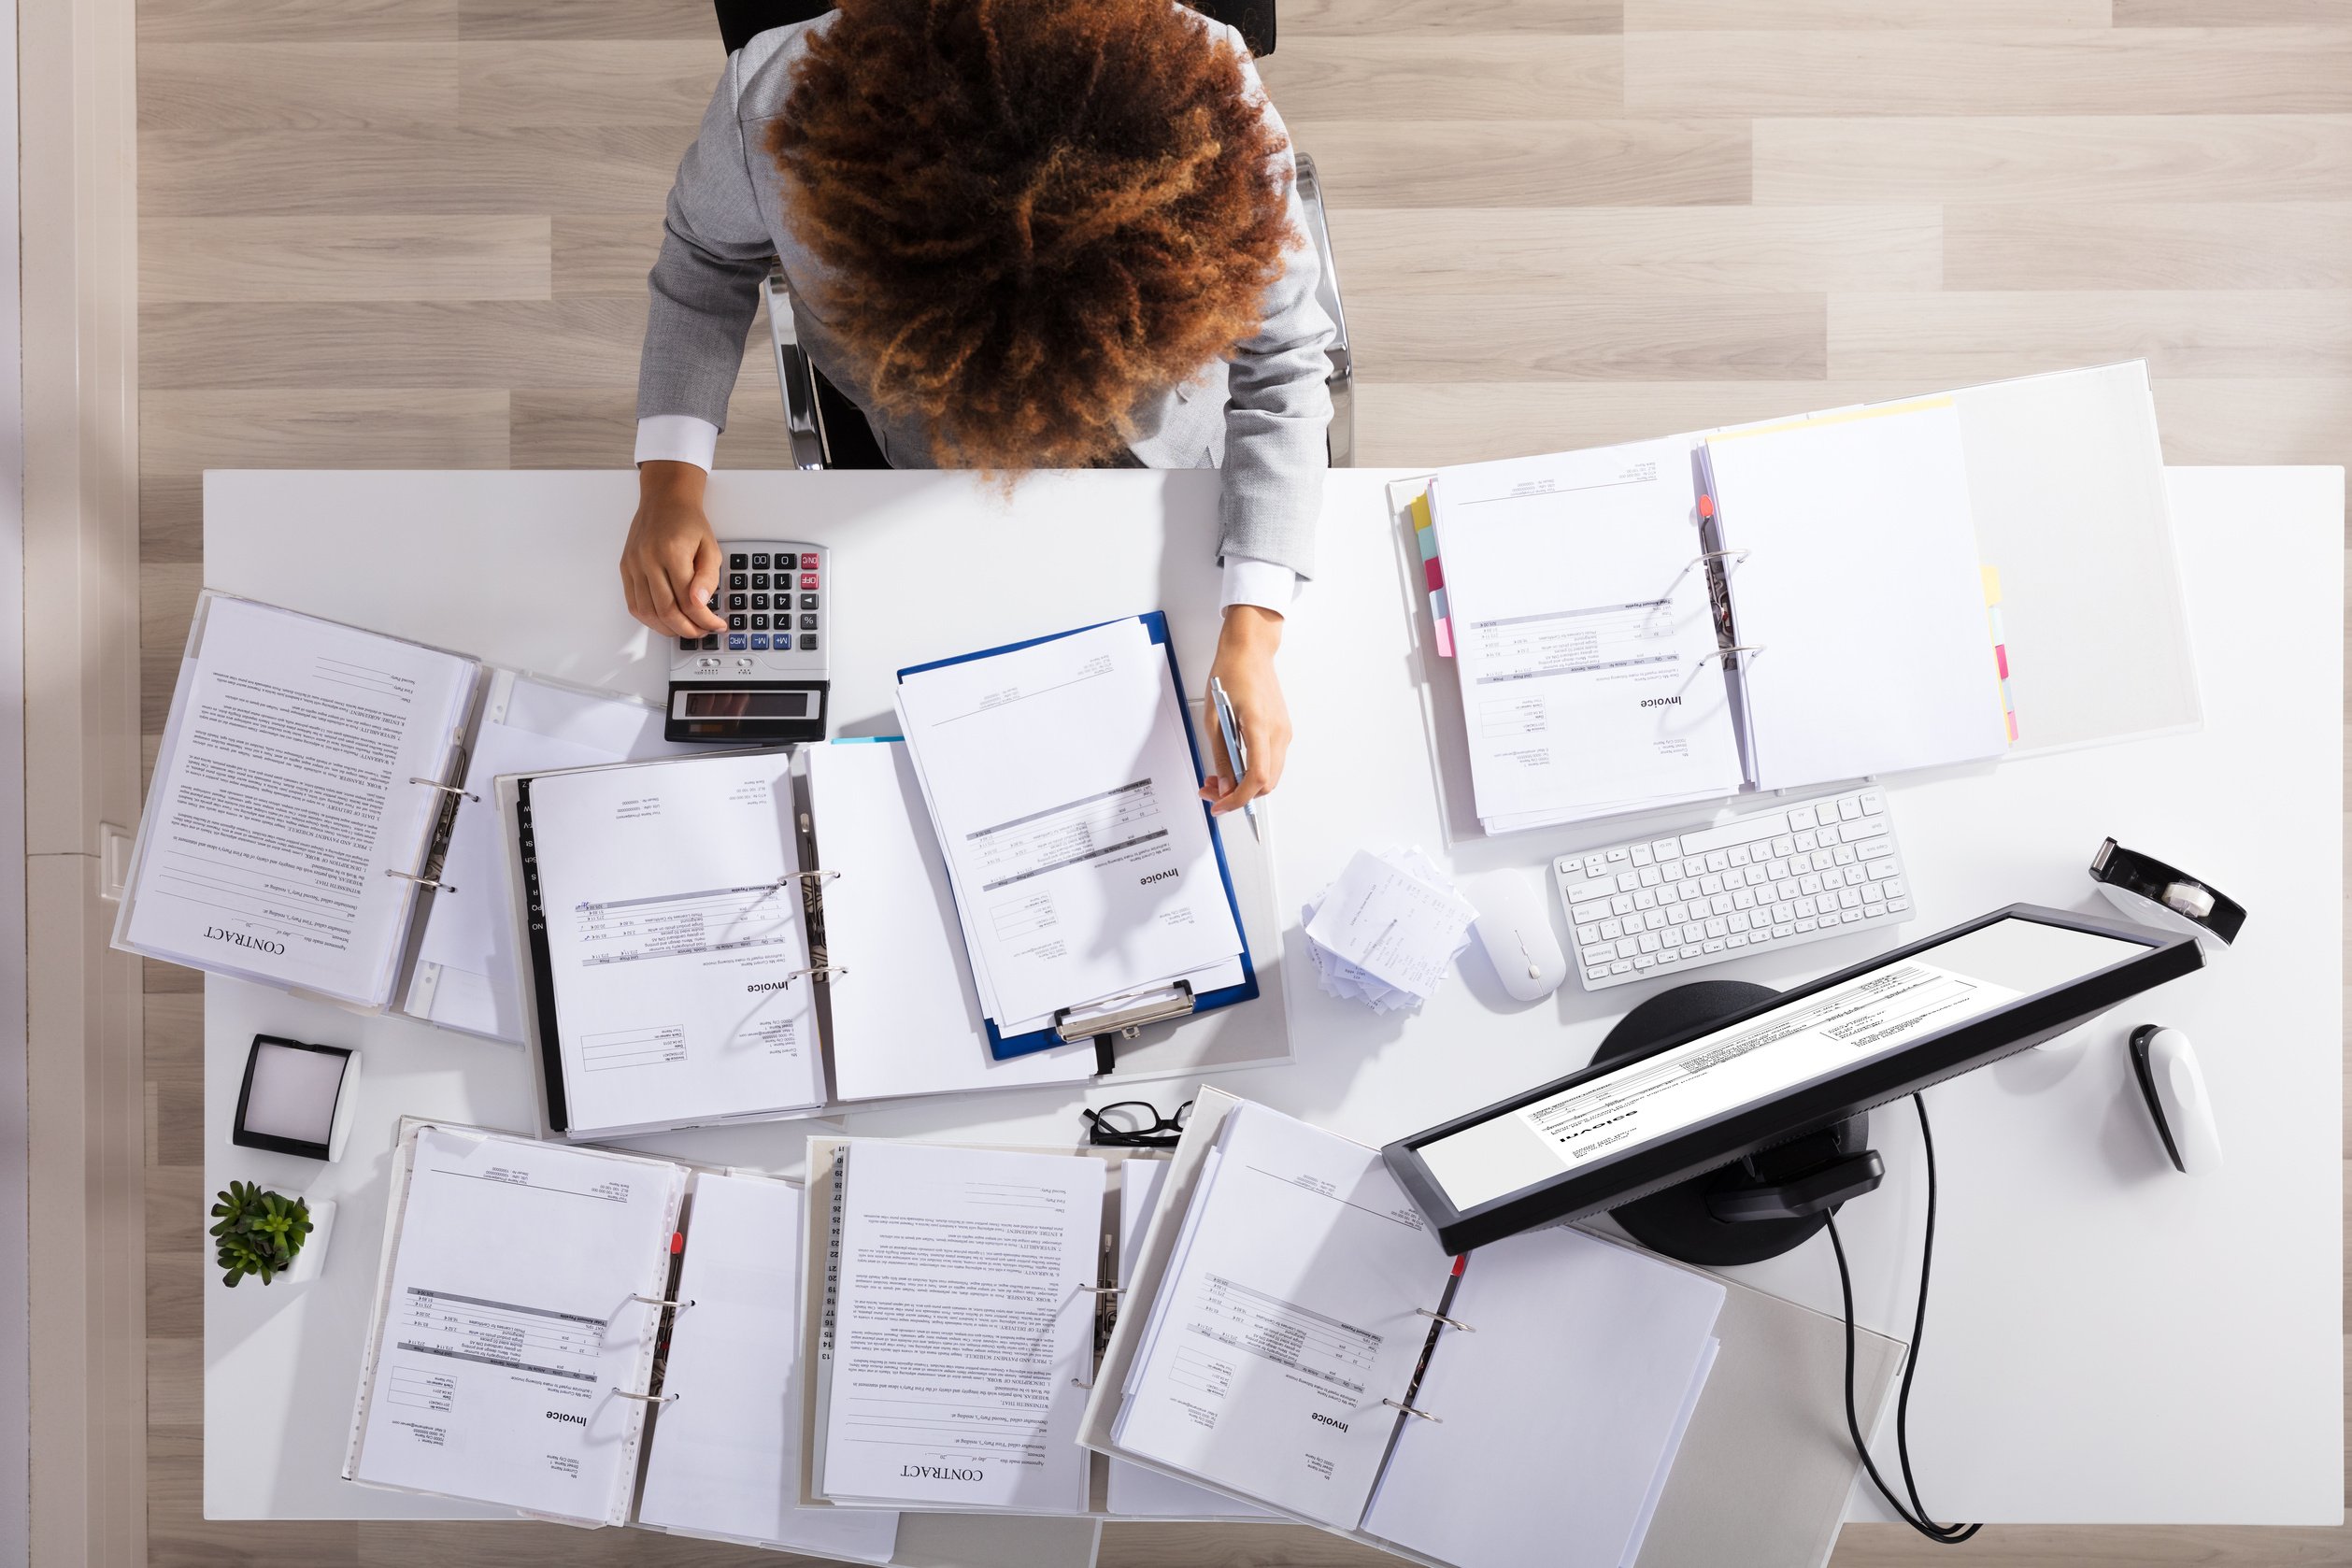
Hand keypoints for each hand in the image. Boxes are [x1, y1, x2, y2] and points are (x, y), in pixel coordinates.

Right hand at [621, 460, 726, 638]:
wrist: (665, 499)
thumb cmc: (688, 521)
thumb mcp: (710, 547)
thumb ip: (708, 577)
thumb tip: (700, 603)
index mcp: (672, 552)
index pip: (689, 601)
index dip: (705, 620)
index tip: (717, 625)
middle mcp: (648, 559)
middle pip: (667, 611)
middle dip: (688, 630)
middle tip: (703, 632)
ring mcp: (633, 565)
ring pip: (647, 612)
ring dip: (668, 629)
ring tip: (686, 628)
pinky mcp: (625, 568)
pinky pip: (633, 604)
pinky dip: (649, 619)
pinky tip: (665, 621)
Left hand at [1200, 604, 1290, 814]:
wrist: (1250, 650)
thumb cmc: (1231, 674)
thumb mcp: (1213, 718)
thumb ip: (1220, 754)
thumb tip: (1223, 784)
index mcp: (1259, 726)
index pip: (1256, 777)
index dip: (1238, 799)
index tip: (1219, 805)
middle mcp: (1278, 732)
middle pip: (1266, 783)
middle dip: (1239, 794)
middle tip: (1212, 791)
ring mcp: (1283, 732)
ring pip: (1270, 775)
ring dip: (1246, 784)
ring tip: (1218, 778)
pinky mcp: (1282, 730)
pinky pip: (1271, 761)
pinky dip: (1253, 770)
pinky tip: (1233, 765)